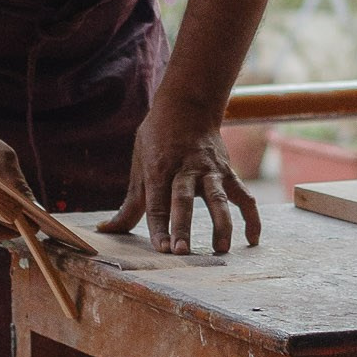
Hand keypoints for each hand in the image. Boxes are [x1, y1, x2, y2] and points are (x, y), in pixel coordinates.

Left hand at [105, 97, 261, 256]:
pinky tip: (252, 239)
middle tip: (182, 251)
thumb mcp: (139, 164)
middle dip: (182, 226)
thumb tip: (104, 230)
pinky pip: (244, 196)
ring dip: (220, 224)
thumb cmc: (158, 138)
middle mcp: (185, 170)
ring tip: (221, 249)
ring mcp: (210, 171)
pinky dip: (251, 217)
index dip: (159, 227)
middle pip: (183, 201)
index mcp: (158, 169)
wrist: (189, 105)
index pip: (157, 204)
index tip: (162, 249)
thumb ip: (130, 203)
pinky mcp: (228, 172)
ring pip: (218, 198)